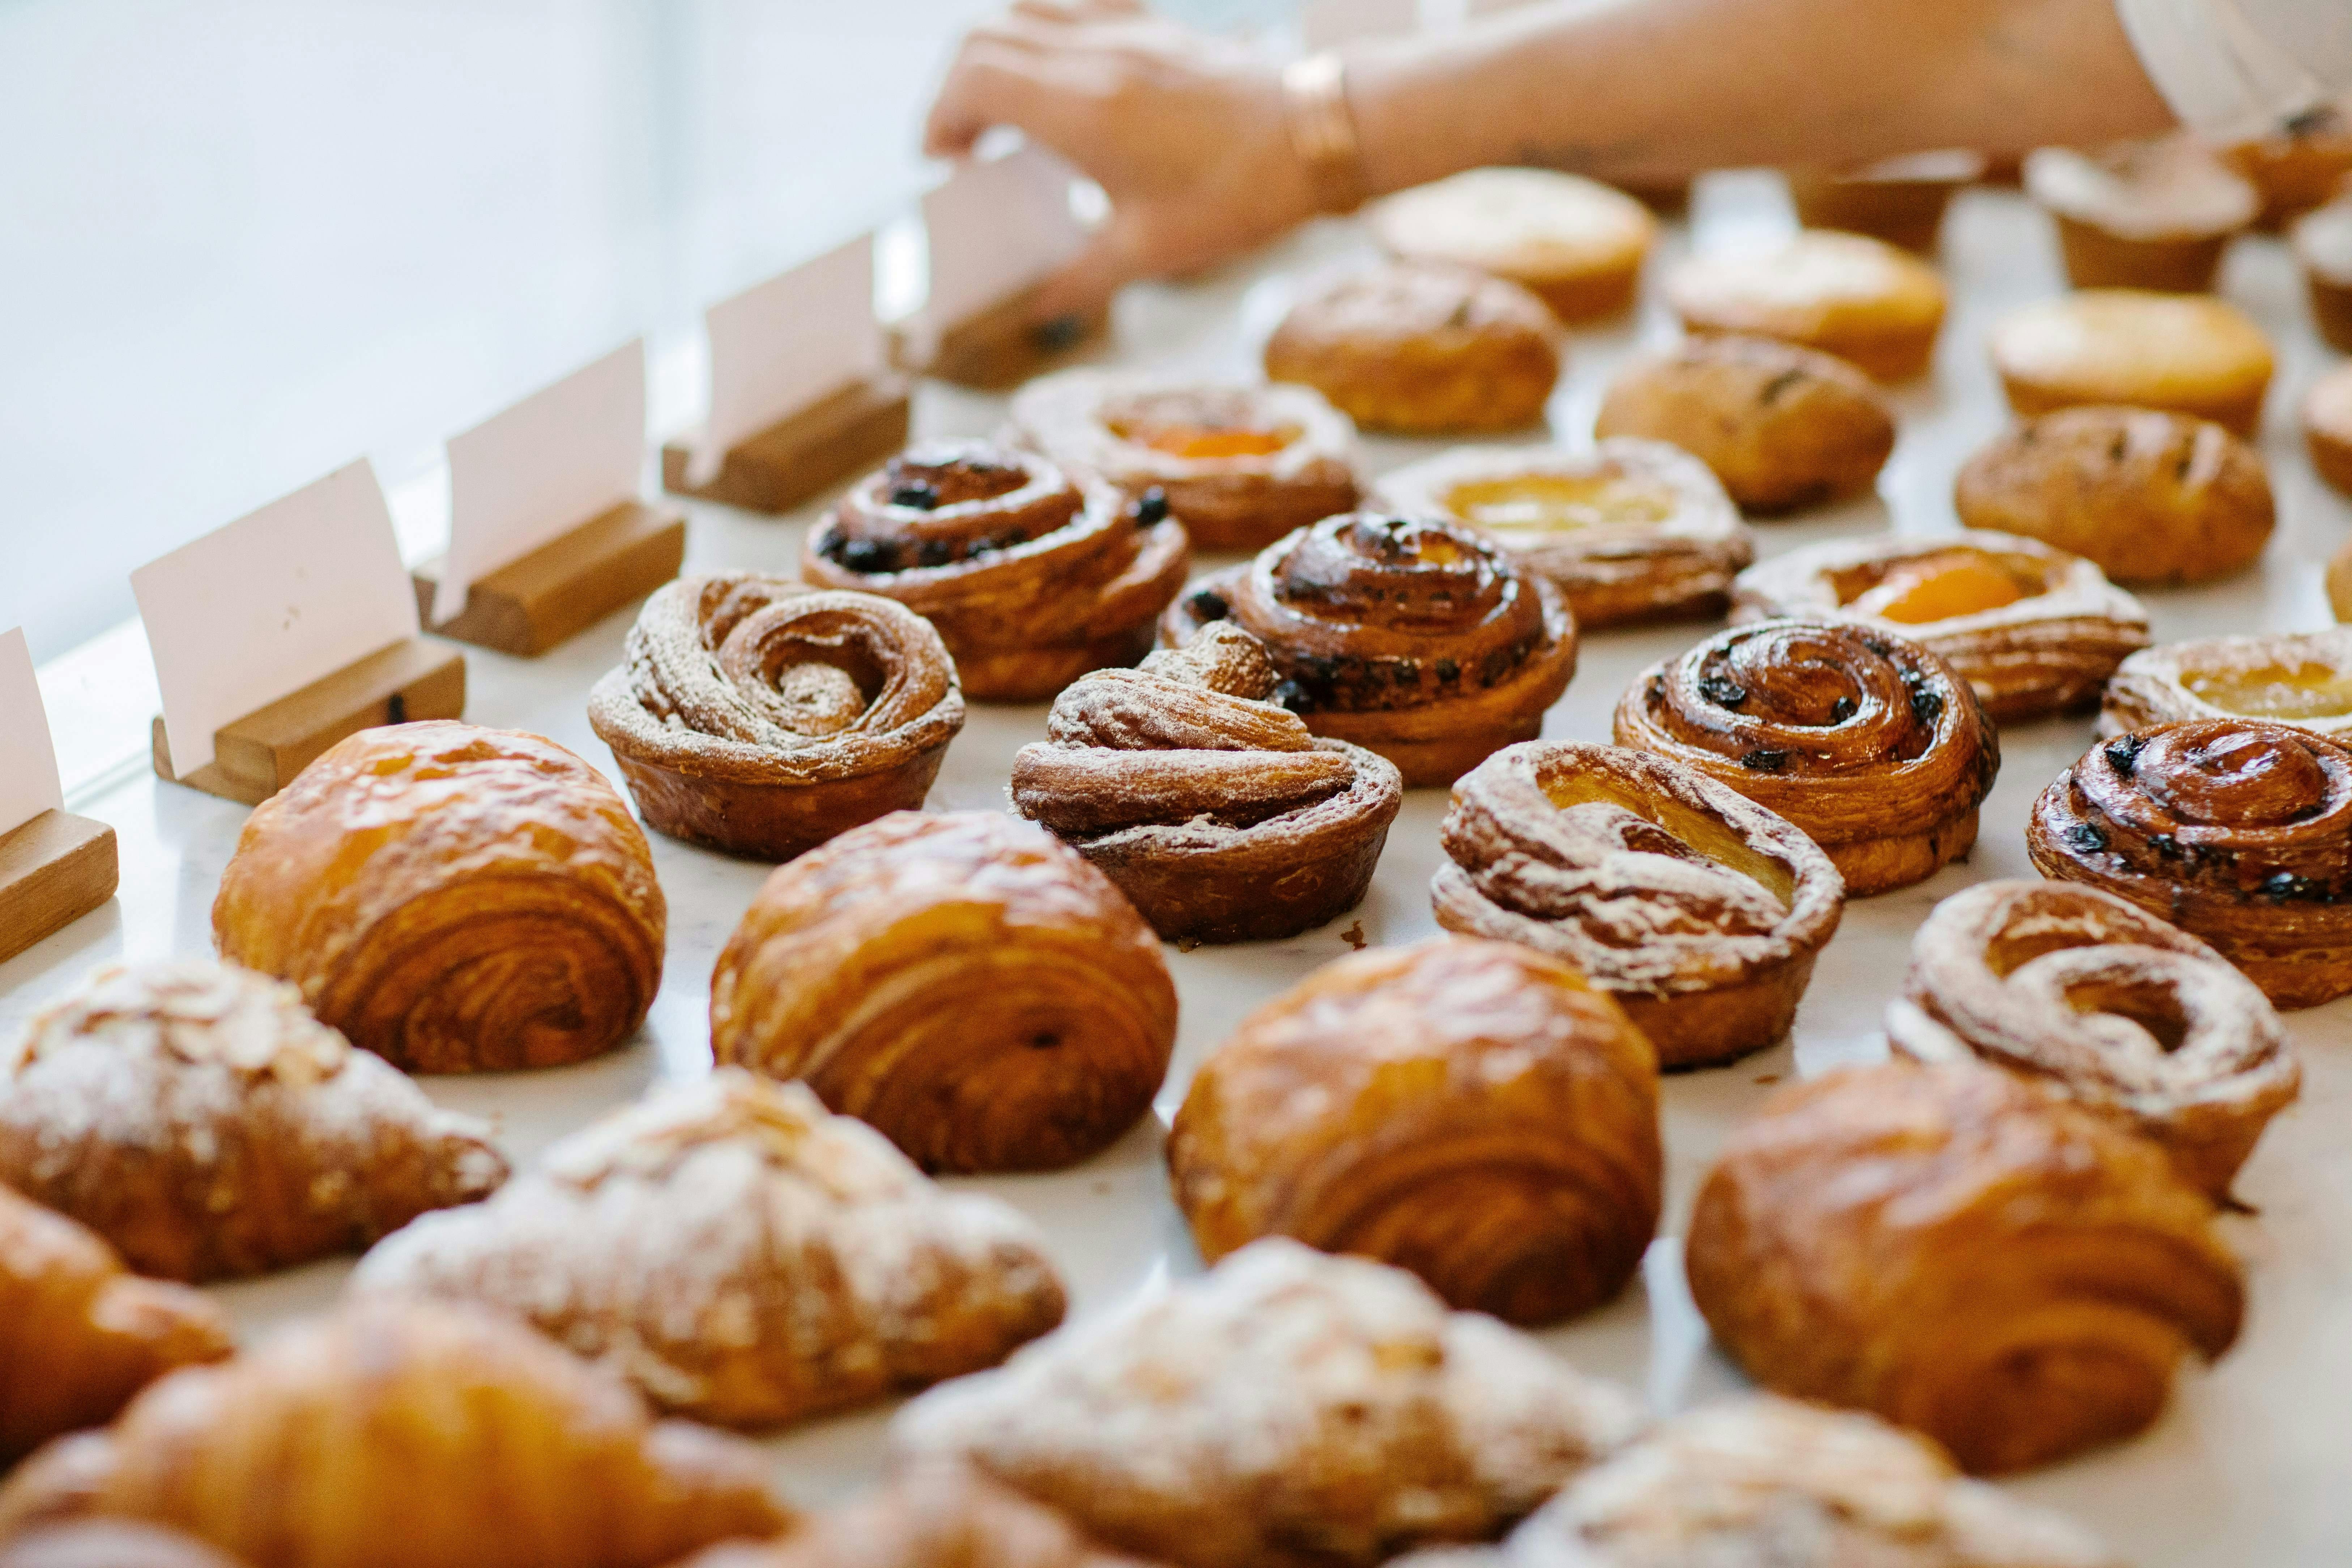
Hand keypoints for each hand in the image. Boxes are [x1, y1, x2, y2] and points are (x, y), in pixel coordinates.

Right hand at [925, 0, 1319, 321]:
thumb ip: (1082, 278)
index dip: (940, 116)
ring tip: (1001, 110)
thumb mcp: (1150, 252)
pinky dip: (1045, 31)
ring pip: (1023, 12)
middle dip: (953, 88)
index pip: (972, 82)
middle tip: (962, 144)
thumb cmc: (1235, 195)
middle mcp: (1093, 54)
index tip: (945, 161)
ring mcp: (1123, 29)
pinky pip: (1075, 3)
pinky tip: (1058, 76)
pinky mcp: (1152, 24)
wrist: (1311, 136)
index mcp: (1081, 108)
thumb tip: (1040, 311)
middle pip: (982, 38)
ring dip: (994, 54)